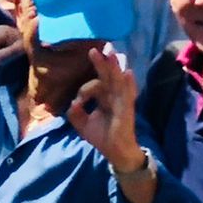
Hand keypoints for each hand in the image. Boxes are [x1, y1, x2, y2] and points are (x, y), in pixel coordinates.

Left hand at [68, 44, 144, 170]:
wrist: (115, 153)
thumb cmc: (103, 137)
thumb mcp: (83, 124)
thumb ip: (75, 113)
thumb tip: (73, 103)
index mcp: (104, 97)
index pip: (96, 84)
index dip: (86, 88)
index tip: (79, 102)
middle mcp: (113, 96)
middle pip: (108, 76)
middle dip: (102, 63)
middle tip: (95, 49)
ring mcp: (122, 102)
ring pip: (117, 81)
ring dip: (115, 68)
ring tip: (112, 54)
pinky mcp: (127, 110)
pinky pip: (128, 96)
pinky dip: (129, 84)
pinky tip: (128, 73)